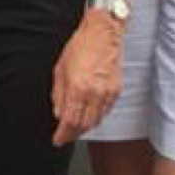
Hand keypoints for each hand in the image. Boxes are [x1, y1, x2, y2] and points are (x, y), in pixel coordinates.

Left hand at [51, 9, 123, 144]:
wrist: (102, 34)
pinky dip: (96, 117)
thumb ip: (58, 95)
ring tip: (75, 128)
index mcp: (78, 88)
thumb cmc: (80, 47)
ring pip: (96, 120)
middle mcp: (95, 93)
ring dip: (85, 128)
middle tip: (65, 136)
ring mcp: (108, 93)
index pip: (70, 121)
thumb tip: (58, 113)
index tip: (57, 140)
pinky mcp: (117, 90)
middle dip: (73, 134)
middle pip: (84, 125)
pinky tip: (89, 116)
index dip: (63, 134)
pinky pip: (106, 111)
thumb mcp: (59, 70)